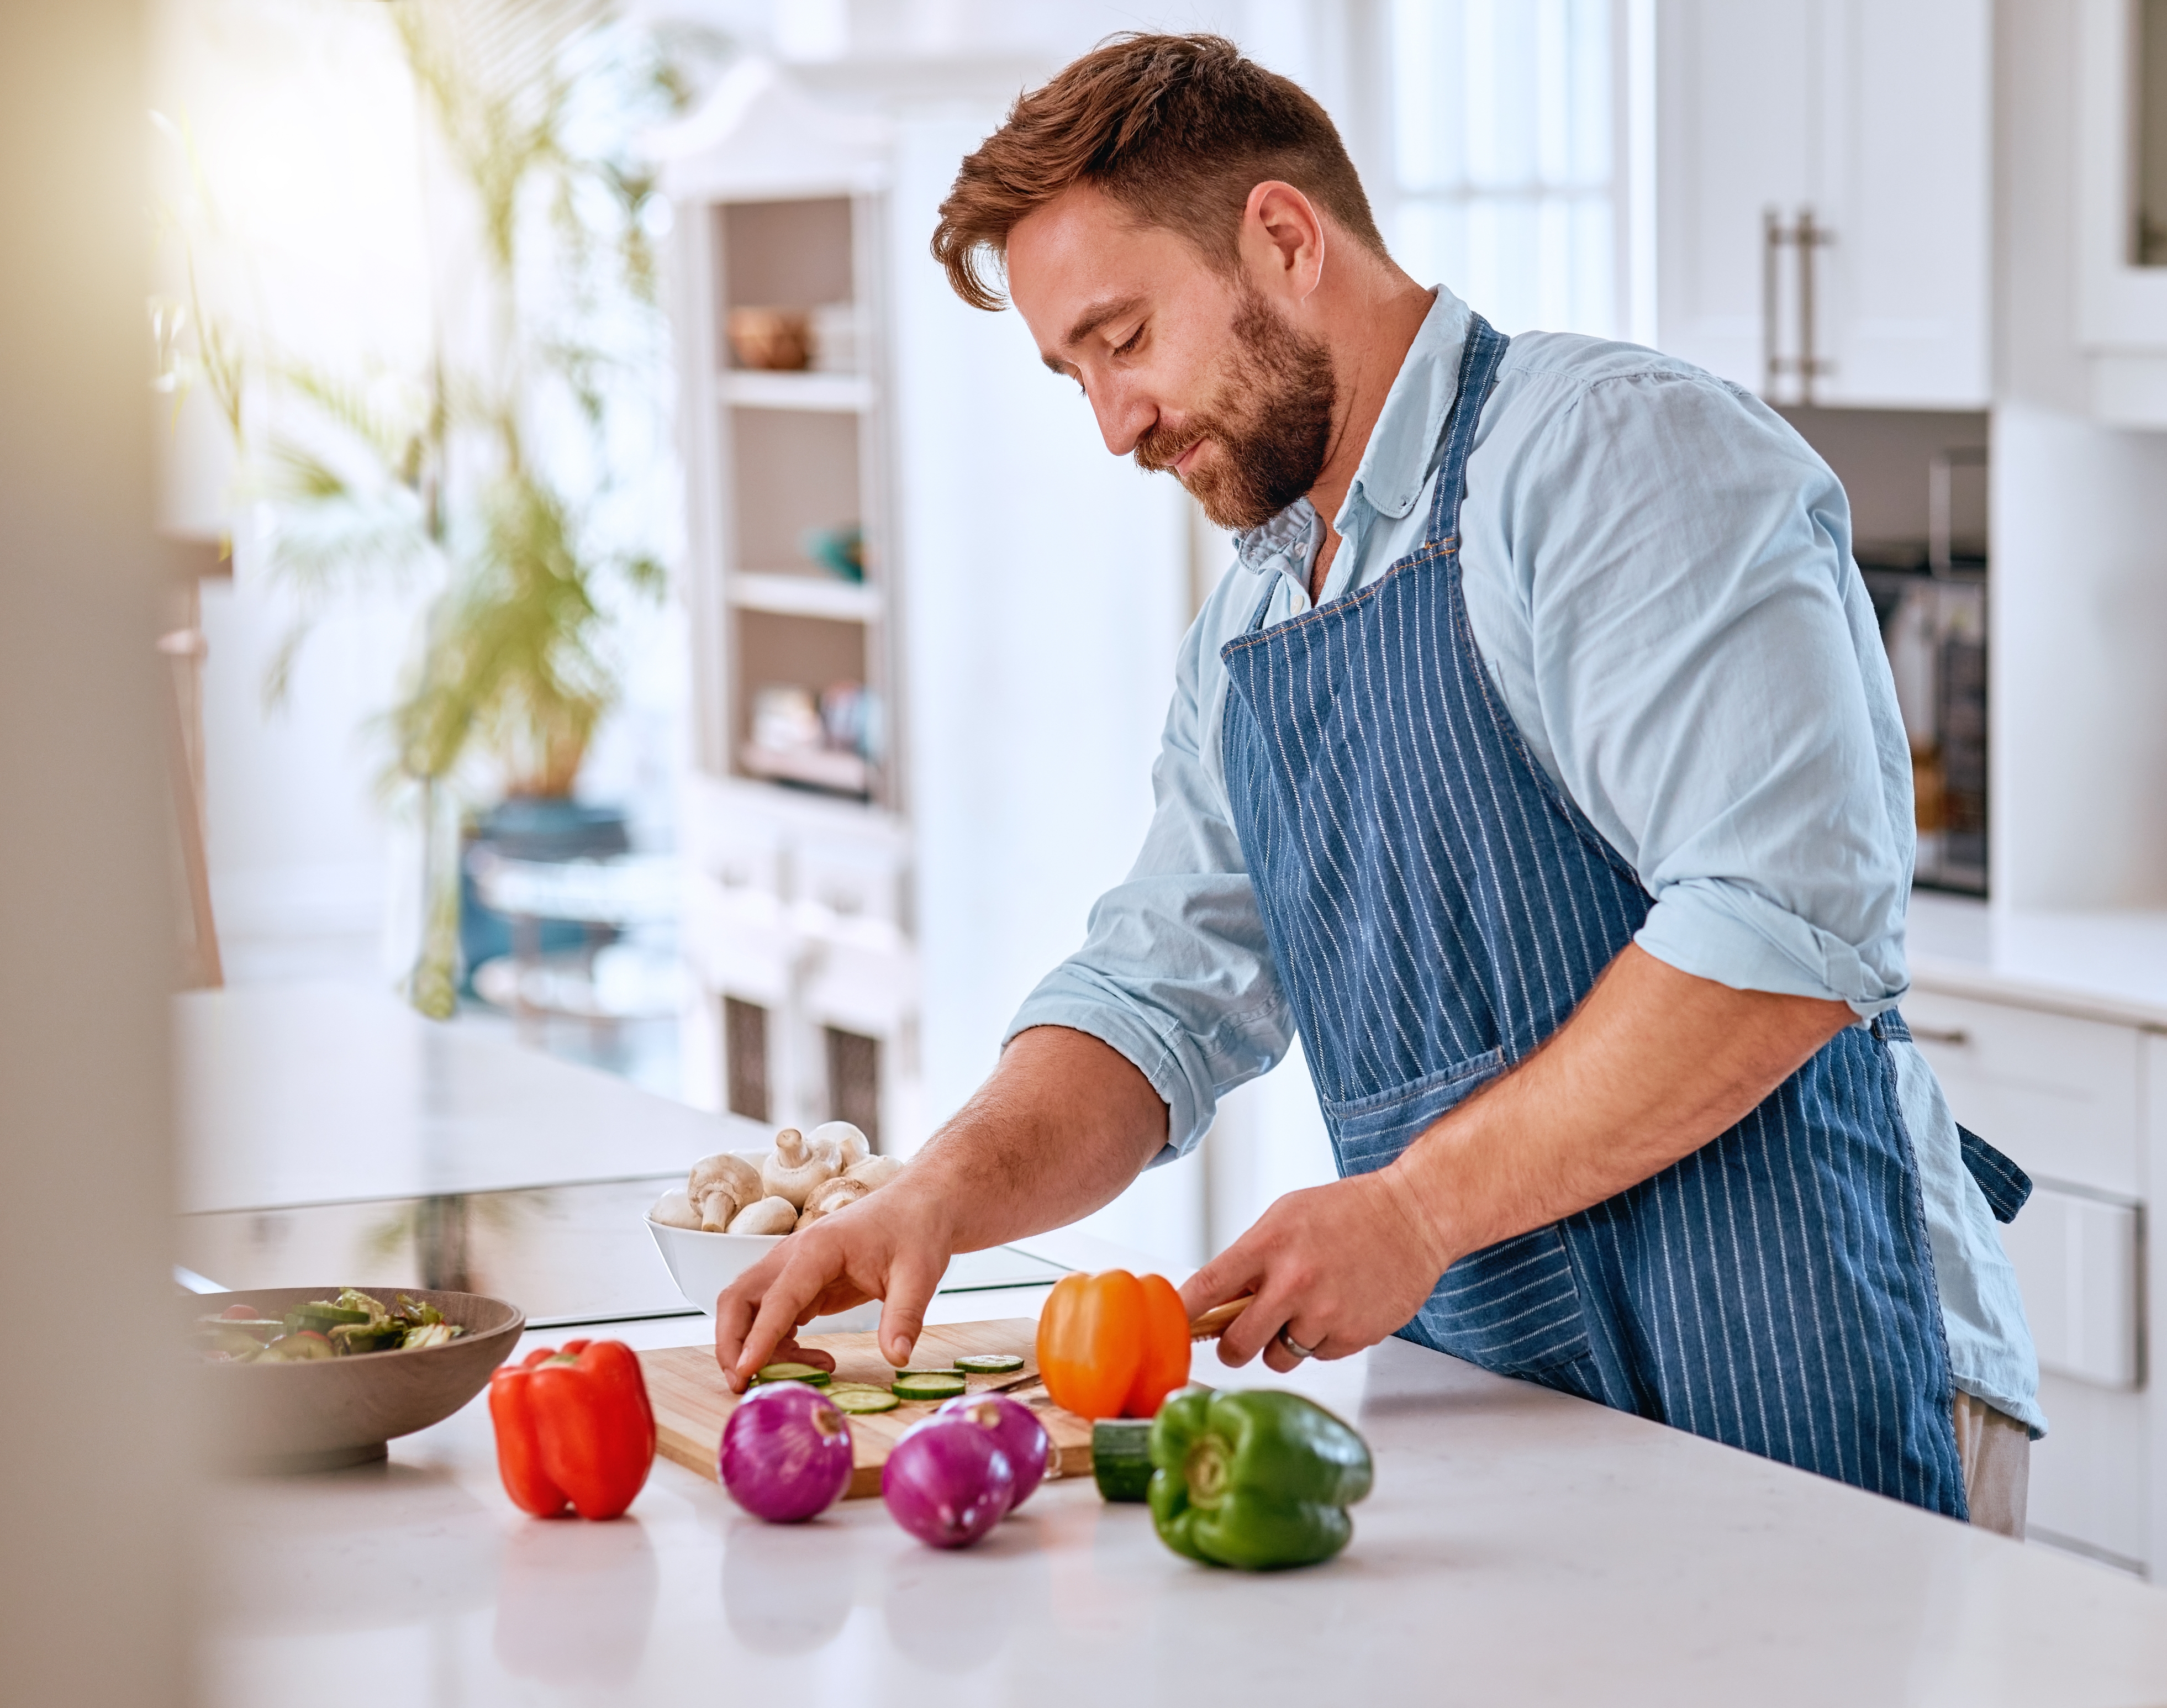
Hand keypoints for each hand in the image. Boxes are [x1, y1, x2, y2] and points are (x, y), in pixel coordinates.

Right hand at [712, 1185, 954, 1390]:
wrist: (920, 1204)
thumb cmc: (917, 1230)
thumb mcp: (920, 1274)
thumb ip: (905, 1316)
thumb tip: (897, 1357)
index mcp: (819, 1247)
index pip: (777, 1296)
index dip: (759, 1337)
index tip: (746, 1371)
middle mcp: (794, 1254)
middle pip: (739, 1298)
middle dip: (732, 1343)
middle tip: (743, 1383)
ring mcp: (794, 1268)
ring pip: (749, 1309)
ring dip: (753, 1346)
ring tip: (795, 1376)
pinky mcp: (802, 1283)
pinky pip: (773, 1316)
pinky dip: (777, 1343)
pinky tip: (813, 1361)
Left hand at [1178, 1169, 1442, 1374]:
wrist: (1414, 1215)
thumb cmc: (1346, 1212)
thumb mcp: (1286, 1216)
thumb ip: (1250, 1257)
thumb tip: (1214, 1297)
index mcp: (1269, 1244)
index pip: (1207, 1288)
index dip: (1182, 1314)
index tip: (1169, 1328)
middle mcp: (1293, 1282)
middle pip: (1236, 1344)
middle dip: (1232, 1346)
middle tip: (1239, 1337)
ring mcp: (1325, 1312)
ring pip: (1277, 1357)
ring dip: (1281, 1344)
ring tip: (1303, 1311)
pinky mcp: (1354, 1335)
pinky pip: (1318, 1356)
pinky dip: (1321, 1341)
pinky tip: (1338, 1309)